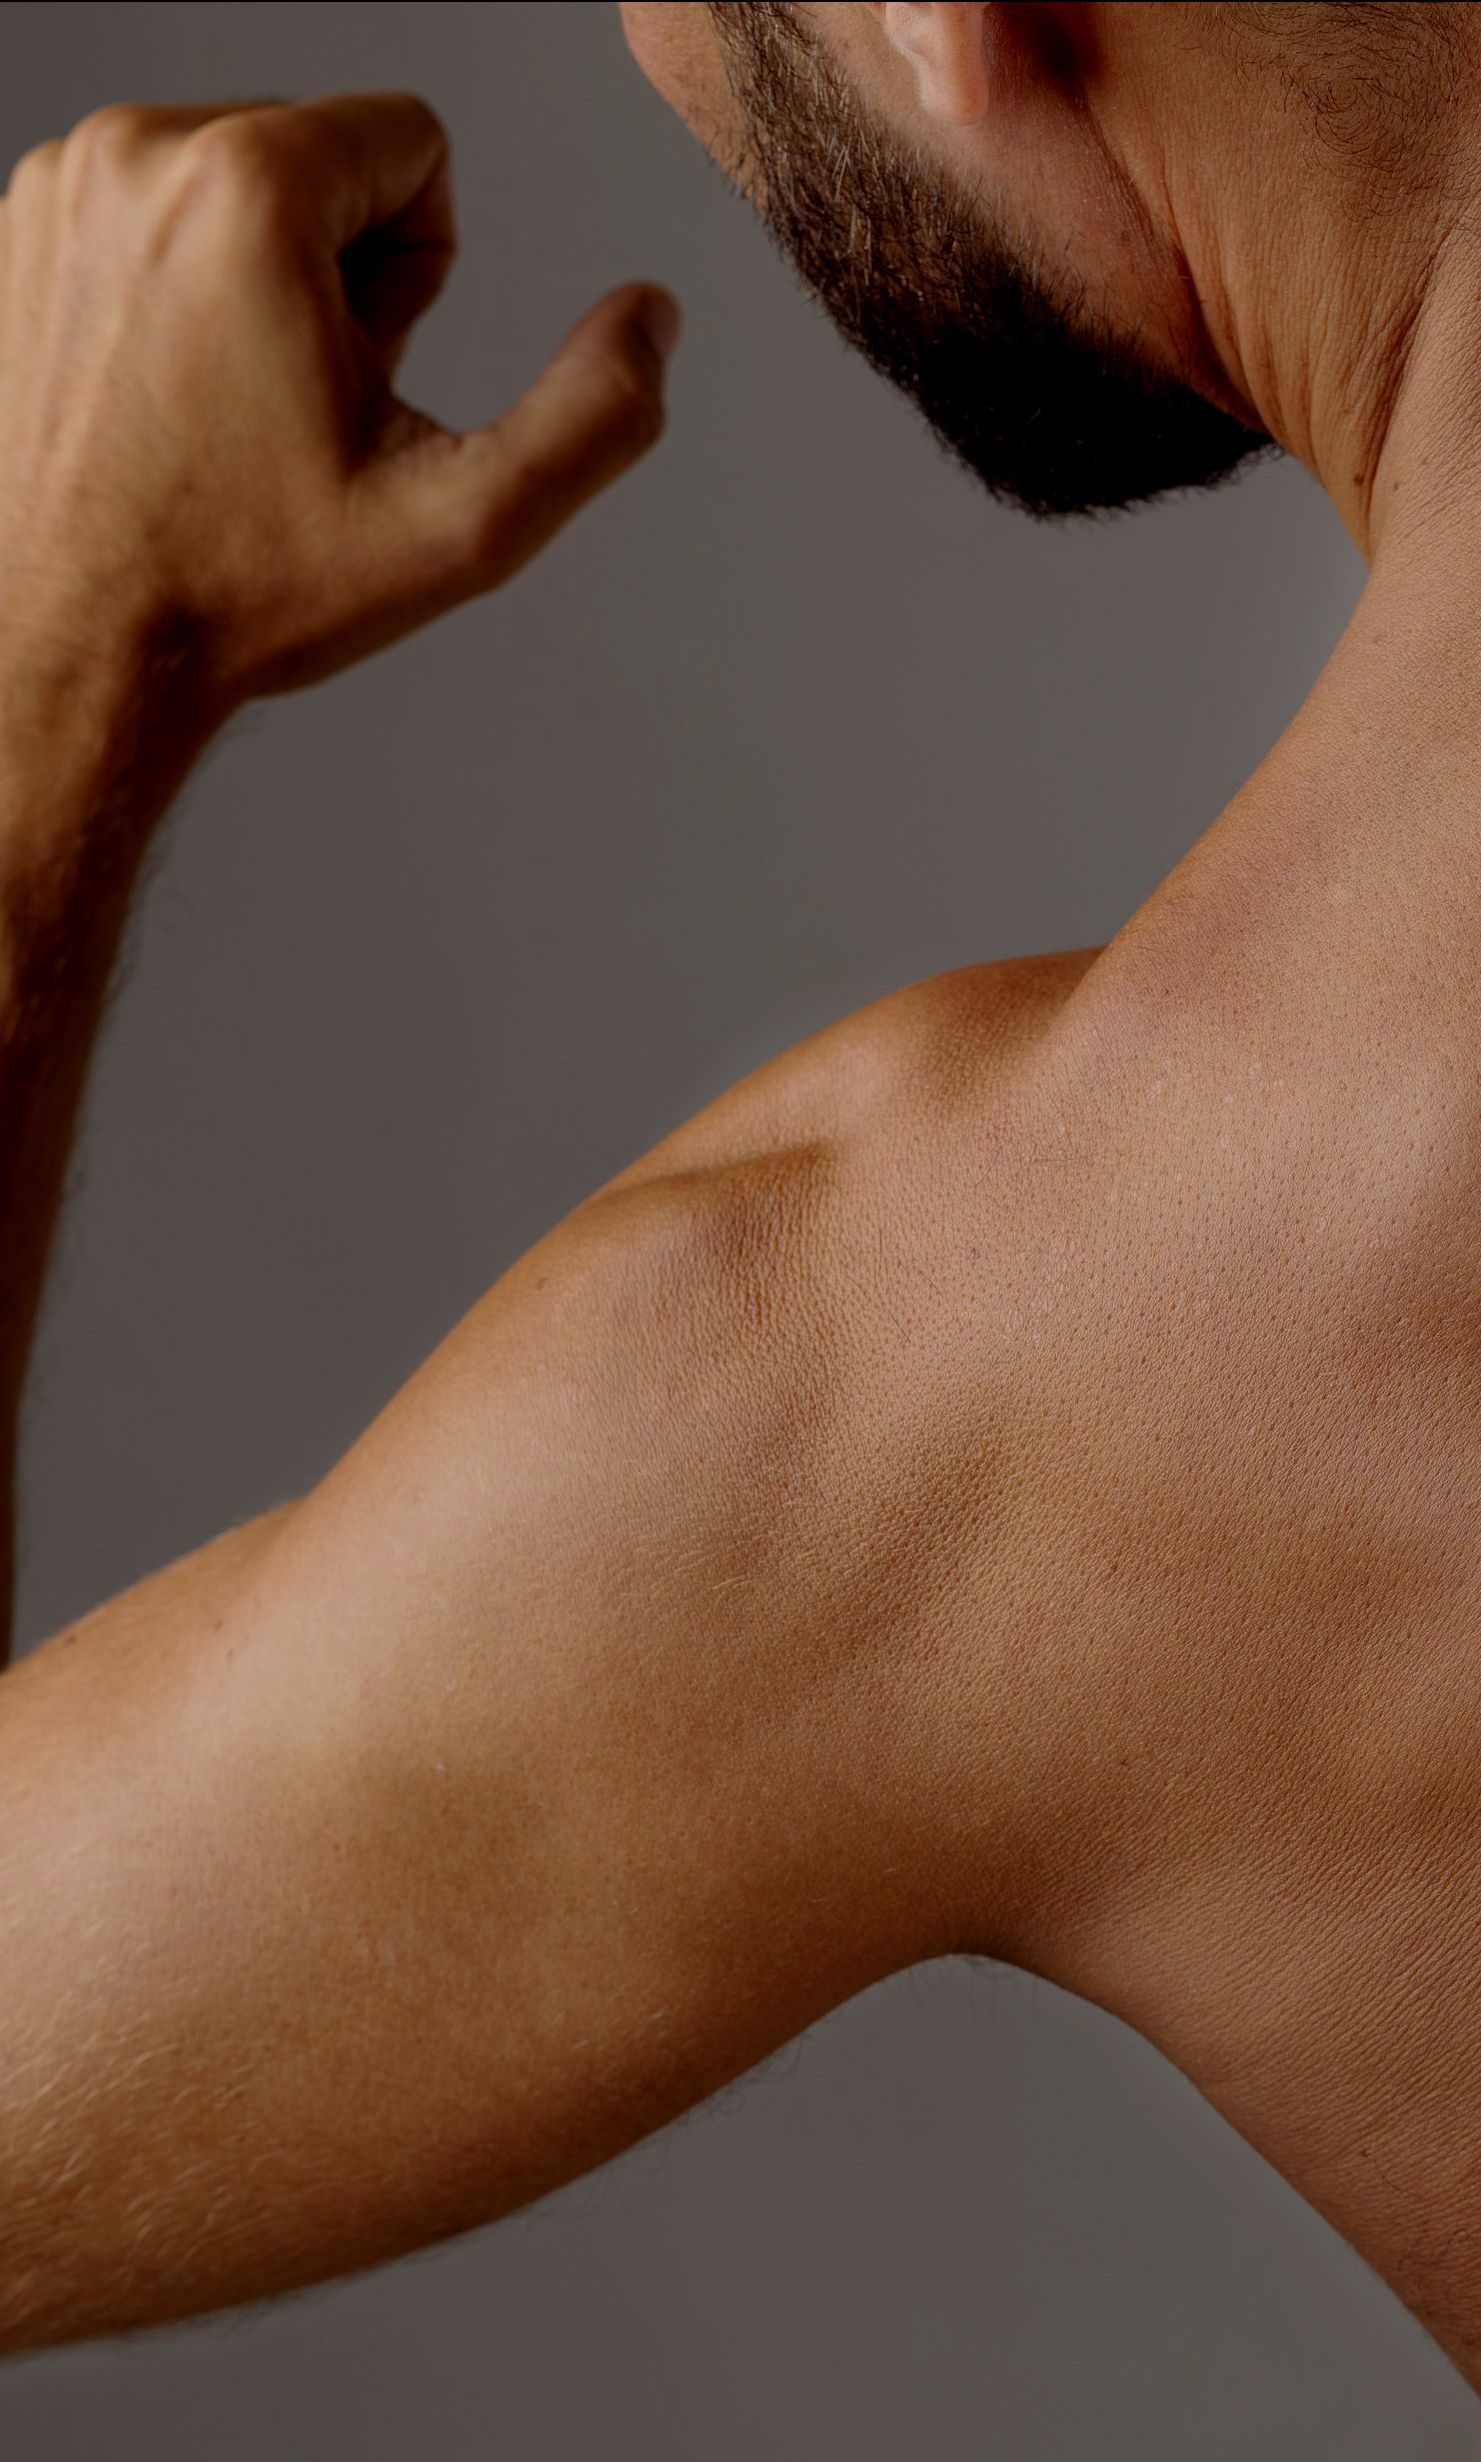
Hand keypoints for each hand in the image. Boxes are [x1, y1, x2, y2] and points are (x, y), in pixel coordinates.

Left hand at [0, 92, 679, 713]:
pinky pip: (152, 210)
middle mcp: (137, 153)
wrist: (73, 651)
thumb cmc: (244, 591)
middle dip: (339, 270)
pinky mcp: (18, 227)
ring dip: (260, 281)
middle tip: (294, 408)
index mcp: (247, 187)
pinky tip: (170, 399)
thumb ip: (595, 417)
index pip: (414, 138)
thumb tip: (654, 319)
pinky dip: (178, 289)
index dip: (425, 273)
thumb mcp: (461, 526)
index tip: (364, 376)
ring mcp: (60, 187)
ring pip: (234, 179)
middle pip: (321, 150)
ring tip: (230, 409)